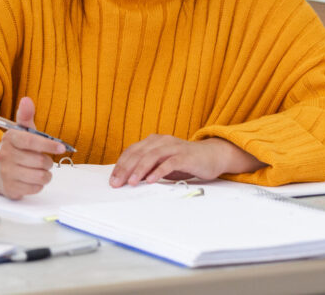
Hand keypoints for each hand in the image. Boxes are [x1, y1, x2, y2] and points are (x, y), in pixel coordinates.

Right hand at [0, 97, 66, 199]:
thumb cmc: (15, 148)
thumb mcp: (20, 131)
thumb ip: (26, 116)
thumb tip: (27, 100)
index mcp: (10, 138)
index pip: (31, 141)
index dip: (48, 145)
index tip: (61, 148)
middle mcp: (5, 155)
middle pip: (40, 161)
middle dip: (48, 161)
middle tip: (44, 159)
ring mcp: (7, 173)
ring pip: (40, 176)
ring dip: (46, 174)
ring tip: (40, 169)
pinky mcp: (11, 189)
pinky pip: (36, 188)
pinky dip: (39, 184)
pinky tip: (31, 178)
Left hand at [109, 135, 262, 186]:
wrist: (212, 155)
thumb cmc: (185, 161)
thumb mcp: (163, 163)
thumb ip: (149, 167)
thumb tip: (128, 178)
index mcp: (153, 141)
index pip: (132, 151)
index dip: (120, 165)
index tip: (113, 179)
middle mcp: (161, 141)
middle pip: (138, 154)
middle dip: (125, 169)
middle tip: (117, 183)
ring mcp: (173, 147)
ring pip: (151, 156)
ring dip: (139, 170)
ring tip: (131, 182)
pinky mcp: (185, 155)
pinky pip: (169, 163)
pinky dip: (158, 171)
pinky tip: (150, 180)